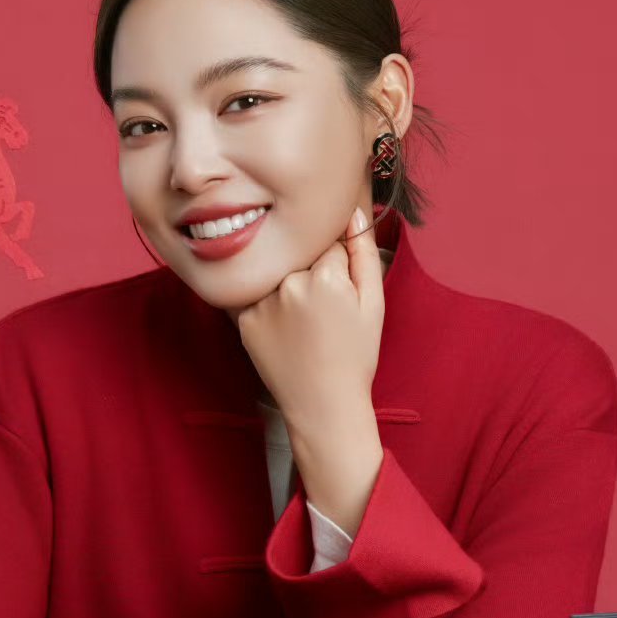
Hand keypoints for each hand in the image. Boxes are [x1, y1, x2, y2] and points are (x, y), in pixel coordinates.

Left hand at [236, 206, 384, 436]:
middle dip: (311, 272)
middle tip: (321, 313)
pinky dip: (268, 306)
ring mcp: (262, 301)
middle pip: (300, 255)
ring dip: (287, 286)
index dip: (338, 266)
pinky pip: (257, 294)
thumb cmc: (354, 357)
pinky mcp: (243, 318)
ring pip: (277, 273)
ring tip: (303, 326)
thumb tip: (352, 211)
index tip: (339, 292)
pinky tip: (284, 332)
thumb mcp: (373, 304)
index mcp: (327, 276)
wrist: (322, 406)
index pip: (329, 242)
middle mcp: (290, 283)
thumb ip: (364, 253)